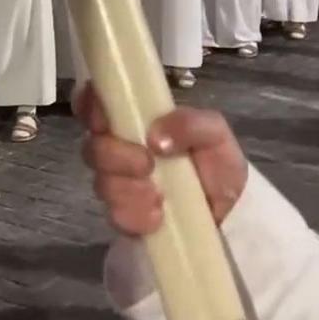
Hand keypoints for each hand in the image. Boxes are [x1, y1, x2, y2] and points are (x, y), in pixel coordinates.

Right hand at [77, 84, 245, 234]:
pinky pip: (114, 214)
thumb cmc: (216, 160)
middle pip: (92, 147)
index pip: (93, 102)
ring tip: (160, 197)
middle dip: (116, 156)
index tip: (104, 119)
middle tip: (147, 164)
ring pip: (101, 183)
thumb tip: (155, 137)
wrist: (229, 210)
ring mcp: (118, 183)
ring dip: (129, 189)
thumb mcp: (214, 132)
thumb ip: (190, 123)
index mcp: (134, 118)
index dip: (89, 106)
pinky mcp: (122, 214)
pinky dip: (136, 215)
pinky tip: (158, 217)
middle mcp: (118, 148)